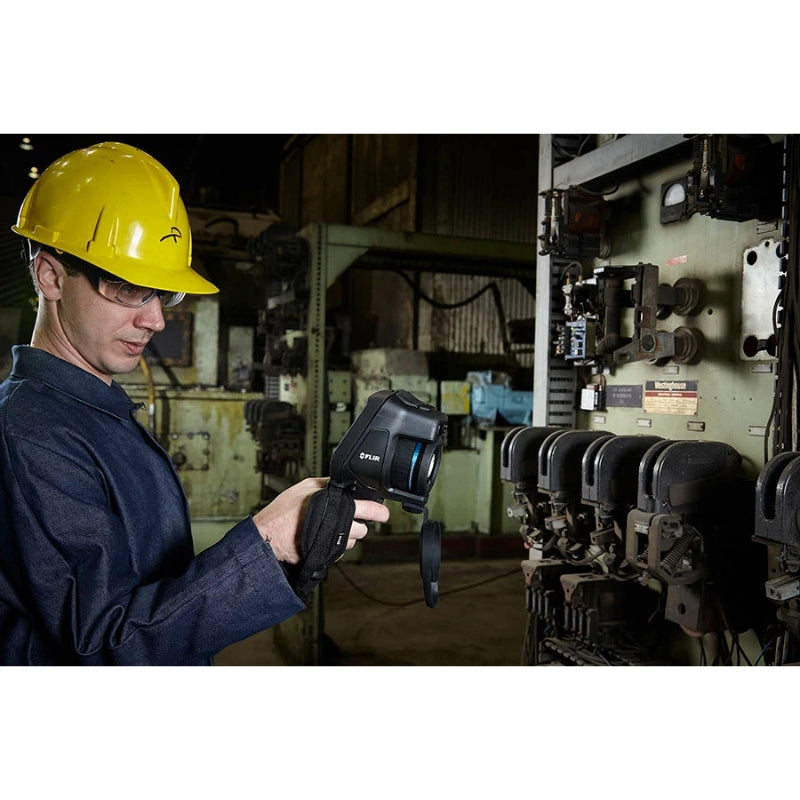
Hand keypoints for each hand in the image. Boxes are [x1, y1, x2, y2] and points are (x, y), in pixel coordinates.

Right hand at [253, 477, 389, 563]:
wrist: (268, 537)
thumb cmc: (283, 512)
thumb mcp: (304, 487)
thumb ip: (326, 484)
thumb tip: (341, 481)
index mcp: (336, 506)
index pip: (366, 509)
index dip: (378, 511)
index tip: (384, 513)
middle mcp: (337, 525)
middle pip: (363, 529)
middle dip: (361, 525)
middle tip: (356, 521)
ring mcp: (333, 543)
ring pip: (352, 541)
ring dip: (347, 536)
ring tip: (332, 528)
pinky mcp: (327, 555)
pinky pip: (340, 551)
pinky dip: (336, 545)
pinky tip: (324, 537)